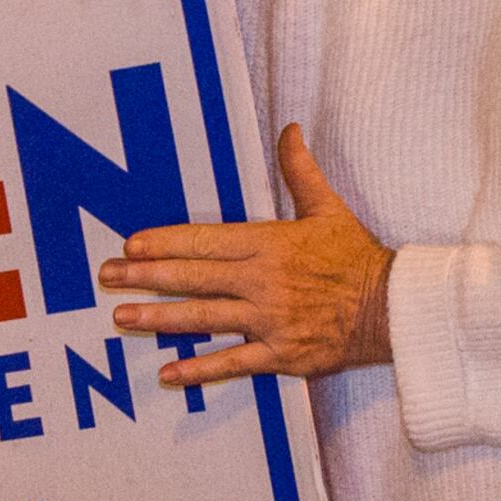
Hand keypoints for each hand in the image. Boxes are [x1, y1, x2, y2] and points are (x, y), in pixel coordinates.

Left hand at [102, 126, 392, 387]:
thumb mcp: (328, 207)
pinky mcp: (281, 354)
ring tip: (122, 318)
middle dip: (146, 277)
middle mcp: (263, 282)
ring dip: (160, 318)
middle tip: (107, 277)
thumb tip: (289, 129)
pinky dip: (199, 369)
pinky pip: (233, 363)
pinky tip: (168, 372)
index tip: (131, 244)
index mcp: (270, 244)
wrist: (392, 307)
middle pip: (194, 278)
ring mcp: (269, 320)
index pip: (206, 240)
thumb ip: (300, 170)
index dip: (166, 242)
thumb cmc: (356, 256)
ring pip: (204, 319)